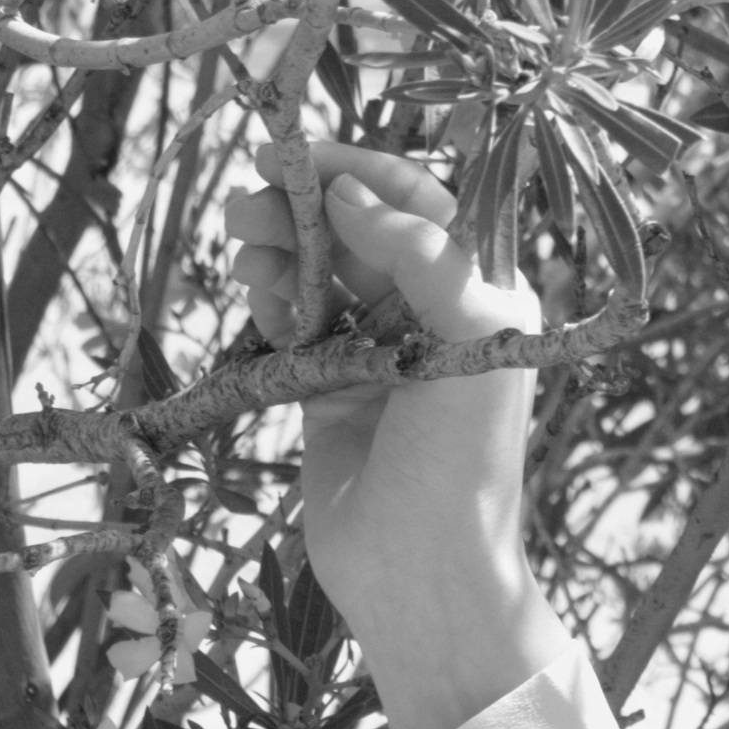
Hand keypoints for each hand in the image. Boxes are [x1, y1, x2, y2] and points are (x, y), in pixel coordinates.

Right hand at [222, 134, 548, 689]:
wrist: (422, 568)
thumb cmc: (463, 458)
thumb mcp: (467, 339)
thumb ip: (421, 255)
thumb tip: (354, 195)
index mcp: (485, 295)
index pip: (422, 205)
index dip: (361, 173)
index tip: (298, 160)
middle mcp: (435, 316)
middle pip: (357, 232)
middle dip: (303, 210)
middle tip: (246, 205)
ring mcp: (378, 353)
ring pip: (317, 273)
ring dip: (278, 251)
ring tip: (243, 248)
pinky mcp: (328, 390)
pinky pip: (291, 323)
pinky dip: (271, 300)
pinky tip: (257, 297)